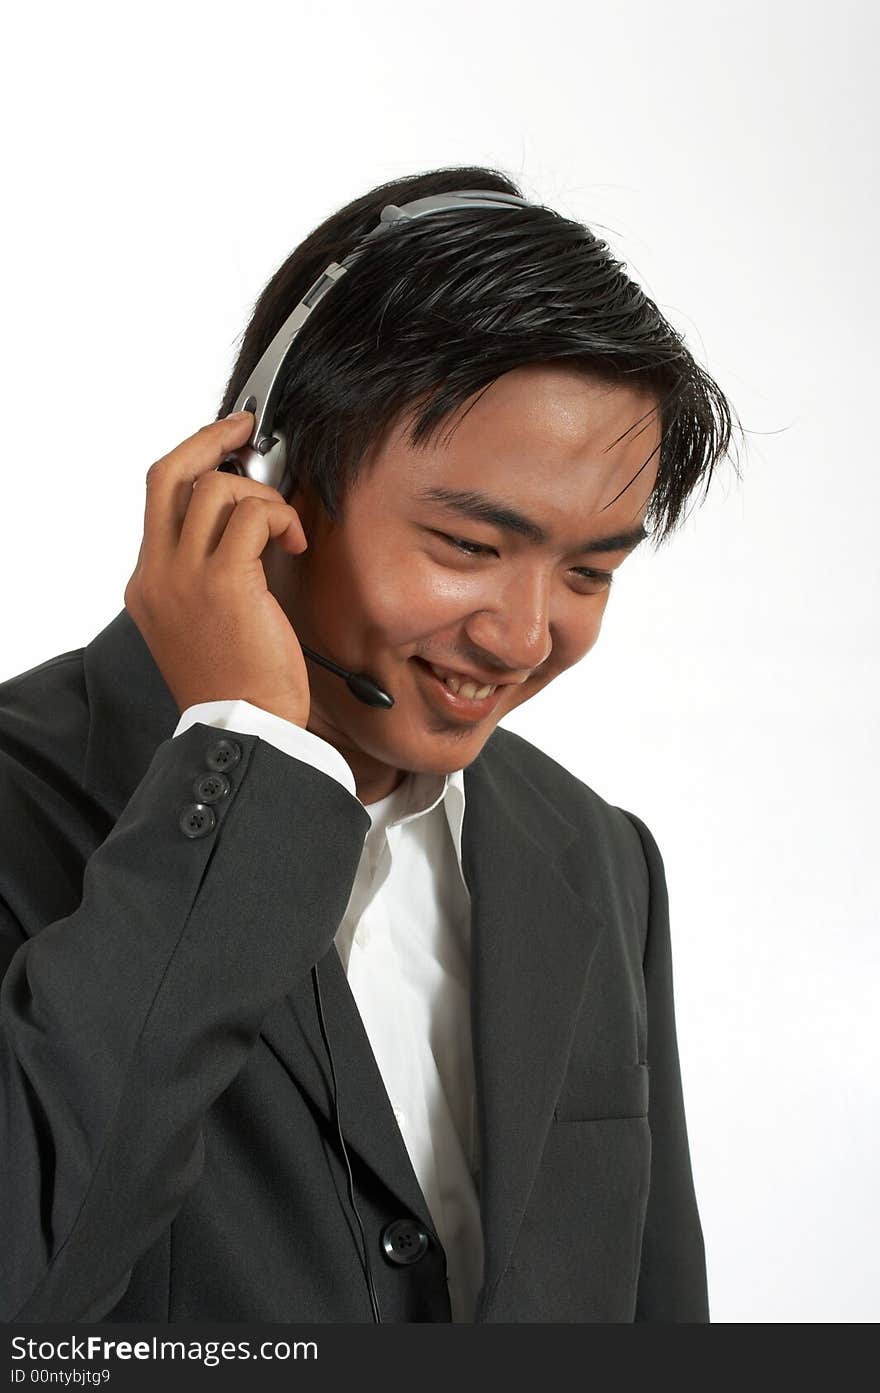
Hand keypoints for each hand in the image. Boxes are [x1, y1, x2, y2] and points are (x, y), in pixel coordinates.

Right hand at [124, 412, 311, 726]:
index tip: (224, 443)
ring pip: (217, 487)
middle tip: (246, 429)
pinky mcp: (224, 581)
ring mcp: (186, 575)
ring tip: (282, 529)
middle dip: (211, 438)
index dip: (195, 461)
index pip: (161, 497)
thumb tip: (243, 523)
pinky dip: (280, 517)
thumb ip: (206, 573)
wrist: (244, 727)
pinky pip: (252, 516)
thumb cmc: (237, 684)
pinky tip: (293, 542)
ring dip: (262, 495)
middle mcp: (157, 573)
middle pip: (171, 473)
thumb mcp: (202, 623)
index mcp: (148, 583)